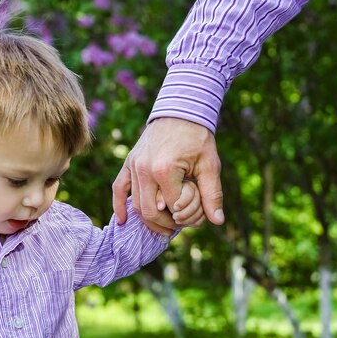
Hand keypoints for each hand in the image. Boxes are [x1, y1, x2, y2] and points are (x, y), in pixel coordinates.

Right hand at [112, 117, 223, 232]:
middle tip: (179, 225)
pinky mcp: (129, 162)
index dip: (185, 216)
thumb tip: (218, 221)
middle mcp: (144, 169)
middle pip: (150, 212)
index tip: (196, 215)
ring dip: (150, 220)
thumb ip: (212, 194)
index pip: (172, 208)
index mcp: (165, 170)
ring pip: (136, 205)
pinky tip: (122, 221)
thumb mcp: (210, 165)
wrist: (181, 111)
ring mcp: (134, 165)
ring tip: (165, 226)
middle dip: (166, 224)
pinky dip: (118, 206)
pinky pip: (118, 188)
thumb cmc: (198, 138)